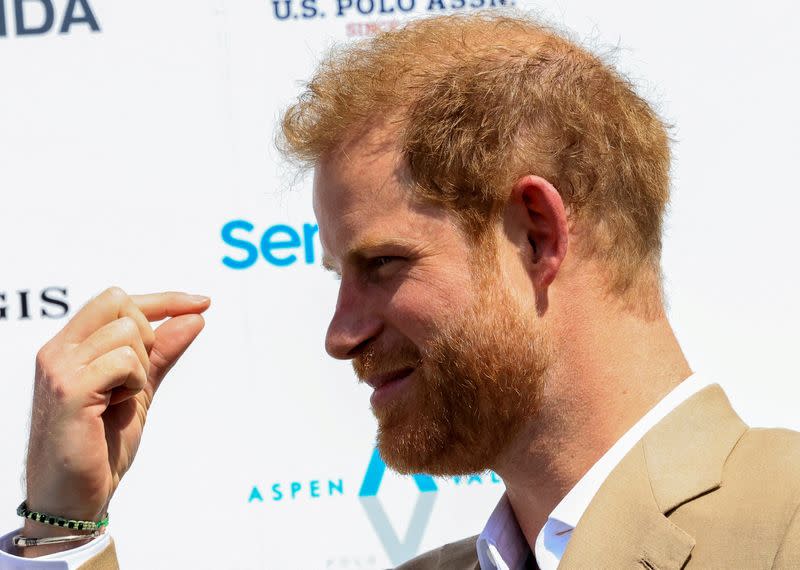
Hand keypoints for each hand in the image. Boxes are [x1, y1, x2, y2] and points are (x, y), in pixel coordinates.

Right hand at [22, 287, 209, 552]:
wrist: (75, 496)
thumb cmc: (101, 444)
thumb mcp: (141, 389)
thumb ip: (164, 351)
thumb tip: (196, 317)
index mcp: (70, 345)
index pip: (117, 299)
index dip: (165, 299)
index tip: (204, 303)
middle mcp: (58, 350)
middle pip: (121, 303)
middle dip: (147, 337)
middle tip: (135, 380)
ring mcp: (60, 368)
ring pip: (128, 333)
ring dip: (141, 367)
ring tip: (121, 399)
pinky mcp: (69, 391)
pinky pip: (124, 361)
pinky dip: (135, 383)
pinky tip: (116, 407)